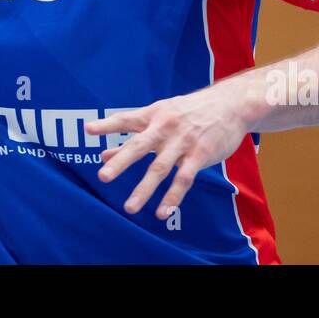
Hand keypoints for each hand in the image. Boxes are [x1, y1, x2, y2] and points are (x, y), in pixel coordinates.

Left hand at [84, 83, 250, 219]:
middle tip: (102, 176)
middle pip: (139, 146)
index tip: (88, 130)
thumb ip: (133, 135)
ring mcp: (183, 142)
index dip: (108, 125)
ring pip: (160, 168)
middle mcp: (165, 127)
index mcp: (154, 115)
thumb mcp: (161, 116)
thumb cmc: (190, 112)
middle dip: (121, 161)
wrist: (230, 105)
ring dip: (144, 189)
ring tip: (130, 208)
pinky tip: (162, 212)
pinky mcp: (200, 155)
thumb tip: (103, 154)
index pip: (126, 119)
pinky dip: (173, 197)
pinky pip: (184, 179)